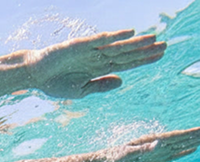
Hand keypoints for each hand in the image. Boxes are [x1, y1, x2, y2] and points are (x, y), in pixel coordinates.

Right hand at [29, 30, 165, 98]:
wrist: (33, 74)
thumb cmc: (53, 83)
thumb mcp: (80, 90)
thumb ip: (100, 85)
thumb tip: (122, 81)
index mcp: (97, 69)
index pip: (125, 63)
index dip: (142, 60)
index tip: (159, 56)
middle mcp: (97, 57)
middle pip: (126, 53)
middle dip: (144, 50)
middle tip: (165, 46)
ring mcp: (90, 50)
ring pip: (118, 46)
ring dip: (135, 43)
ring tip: (154, 38)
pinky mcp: (81, 44)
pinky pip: (101, 39)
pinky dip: (115, 36)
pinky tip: (130, 32)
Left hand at [109, 127, 199, 161]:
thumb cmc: (117, 156)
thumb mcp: (129, 153)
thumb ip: (144, 149)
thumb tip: (159, 143)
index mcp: (154, 141)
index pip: (176, 136)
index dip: (190, 133)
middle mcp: (159, 145)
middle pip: (182, 139)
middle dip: (196, 136)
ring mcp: (159, 152)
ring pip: (180, 146)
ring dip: (193, 142)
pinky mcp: (157, 160)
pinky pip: (173, 156)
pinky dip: (183, 152)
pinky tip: (192, 149)